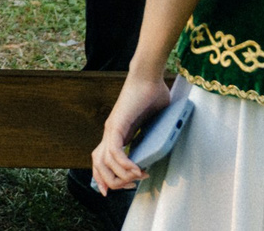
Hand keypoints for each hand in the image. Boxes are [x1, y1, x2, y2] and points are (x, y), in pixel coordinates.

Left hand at [91, 71, 172, 192]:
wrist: (149, 76)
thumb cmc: (153, 95)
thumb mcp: (153, 123)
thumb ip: (154, 136)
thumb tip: (164, 149)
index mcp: (116, 134)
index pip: (101, 160)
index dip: (106, 177)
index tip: (123, 188)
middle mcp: (110, 133)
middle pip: (98, 165)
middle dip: (113, 182)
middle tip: (131, 186)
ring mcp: (111, 129)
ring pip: (104, 162)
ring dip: (121, 176)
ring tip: (138, 177)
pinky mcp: (117, 124)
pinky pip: (115, 152)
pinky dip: (125, 165)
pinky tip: (137, 170)